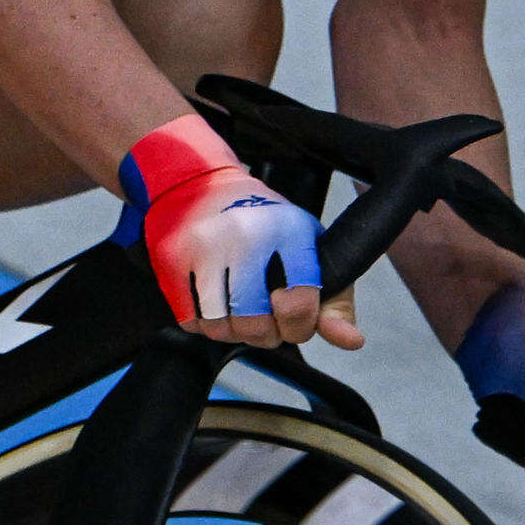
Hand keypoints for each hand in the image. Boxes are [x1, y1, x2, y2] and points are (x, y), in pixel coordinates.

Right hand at [112, 116, 340, 349]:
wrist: (200, 182)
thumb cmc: (263, 222)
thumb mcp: (308, 249)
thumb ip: (335, 299)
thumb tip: (351, 342)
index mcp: (288, 230)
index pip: (300, 303)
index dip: (300, 325)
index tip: (296, 317)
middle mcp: (246, 235)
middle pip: (256, 324)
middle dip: (266, 335)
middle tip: (266, 321)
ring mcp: (205, 247)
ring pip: (220, 328)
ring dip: (233, 333)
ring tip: (239, 313)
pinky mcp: (173, 258)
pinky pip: (191, 321)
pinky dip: (205, 324)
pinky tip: (214, 303)